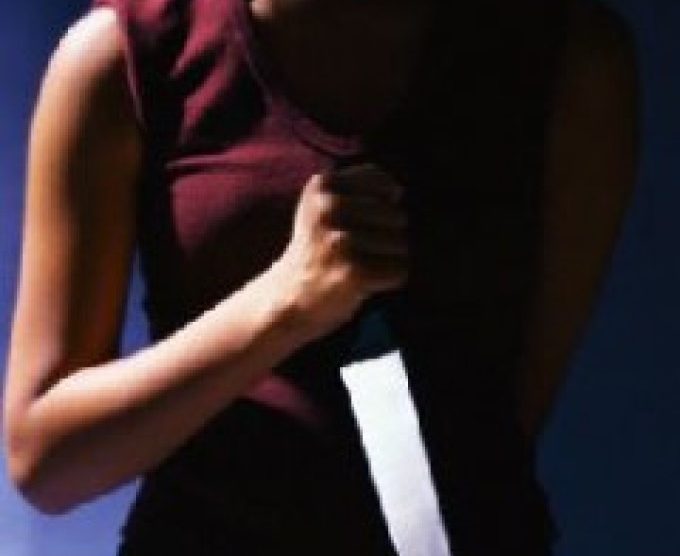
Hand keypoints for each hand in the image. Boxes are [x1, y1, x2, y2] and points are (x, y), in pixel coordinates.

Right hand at [275, 163, 408, 341]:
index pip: (385, 184)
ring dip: (384, 260)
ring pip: (400, 244)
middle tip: (350, 252)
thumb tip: (398, 190)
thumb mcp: (323, 205)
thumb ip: (359, 187)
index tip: (353, 224)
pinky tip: (360, 283)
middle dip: (383, 236)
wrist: (286, 299)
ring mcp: (341, 241)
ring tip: (353, 266)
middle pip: (396, 216)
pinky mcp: (355, 271)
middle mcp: (329, 208)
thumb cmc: (317, 250)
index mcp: (322, 185)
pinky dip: (387, 280)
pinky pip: (399, 269)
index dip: (379, 206)